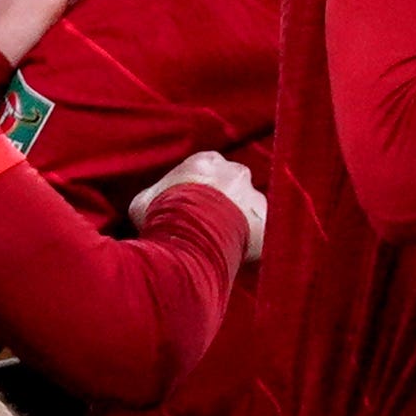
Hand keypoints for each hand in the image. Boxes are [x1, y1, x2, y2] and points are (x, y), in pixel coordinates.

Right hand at [135, 146, 266, 259]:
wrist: (190, 235)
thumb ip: (157, 193)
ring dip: (241, 223)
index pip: (209, 169)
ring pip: (250, 210)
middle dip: (225, 203)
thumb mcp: (146, 199)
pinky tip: (239, 254)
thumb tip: (153, 203)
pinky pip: (264, 233)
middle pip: (234, 187)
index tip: (194, 206)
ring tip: (222, 243)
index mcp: (207, 161)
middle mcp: (237, 173)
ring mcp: (255, 196)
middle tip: (210, 225)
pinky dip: (254, 242)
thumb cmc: (163, 214)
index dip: (201, 189)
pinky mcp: (269, 221)